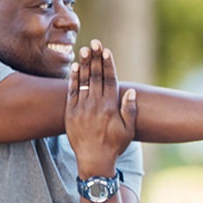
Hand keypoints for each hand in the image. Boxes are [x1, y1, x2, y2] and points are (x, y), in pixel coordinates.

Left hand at [67, 39, 136, 177]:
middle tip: (95, 42)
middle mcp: (95, 104)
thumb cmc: (114, 145)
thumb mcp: (128, 130)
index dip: (108, 64)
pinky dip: (73, 78)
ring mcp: (81, 107)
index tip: (107, 51)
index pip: (109, 80)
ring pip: (83, 81)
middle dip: (95, 58)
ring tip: (85, 49)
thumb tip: (131, 91)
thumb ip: (129, 110)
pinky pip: (71, 91)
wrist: (94, 160)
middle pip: (95, 76)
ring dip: (84, 64)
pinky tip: (74, 67)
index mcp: (110, 107)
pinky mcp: (71, 112)